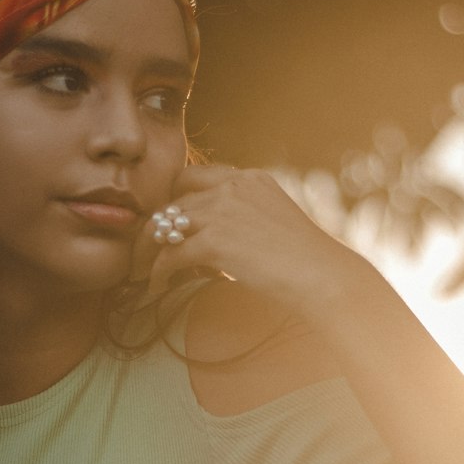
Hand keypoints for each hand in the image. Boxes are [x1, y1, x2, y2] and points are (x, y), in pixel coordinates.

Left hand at [131, 162, 362, 320]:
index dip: (173, 200)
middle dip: (153, 228)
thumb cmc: (305, 263)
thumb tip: (214, 242)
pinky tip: (156, 287)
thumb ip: (244, 219)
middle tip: (142, 251)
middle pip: (173, 201)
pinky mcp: (215, 239)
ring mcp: (224, 210)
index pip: (195, 177)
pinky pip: (170, 255)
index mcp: (250, 178)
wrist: (323, 278)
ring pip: (164, 226)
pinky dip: (158, 273)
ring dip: (147, 251)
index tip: (164, 225)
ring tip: (140, 273)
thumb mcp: (274, 223)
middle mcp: (234, 186)